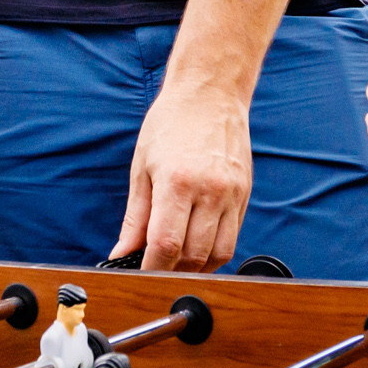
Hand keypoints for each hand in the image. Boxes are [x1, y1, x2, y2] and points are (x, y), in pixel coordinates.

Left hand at [113, 83, 250, 272]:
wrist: (210, 92)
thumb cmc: (171, 124)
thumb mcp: (142, 167)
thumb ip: (134, 218)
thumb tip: (122, 254)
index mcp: (177, 182)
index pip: (166, 245)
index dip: (152, 269)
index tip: (140, 276)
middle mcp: (210, 191)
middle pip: (193, 256)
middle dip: (172, 271)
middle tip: (154, 269)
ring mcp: (232, 194)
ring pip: (219, 254)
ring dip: (196, 268)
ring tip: (177, 262)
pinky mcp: (244, 194)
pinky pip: (232, 238)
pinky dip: (214, 252)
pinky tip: (197, 246)